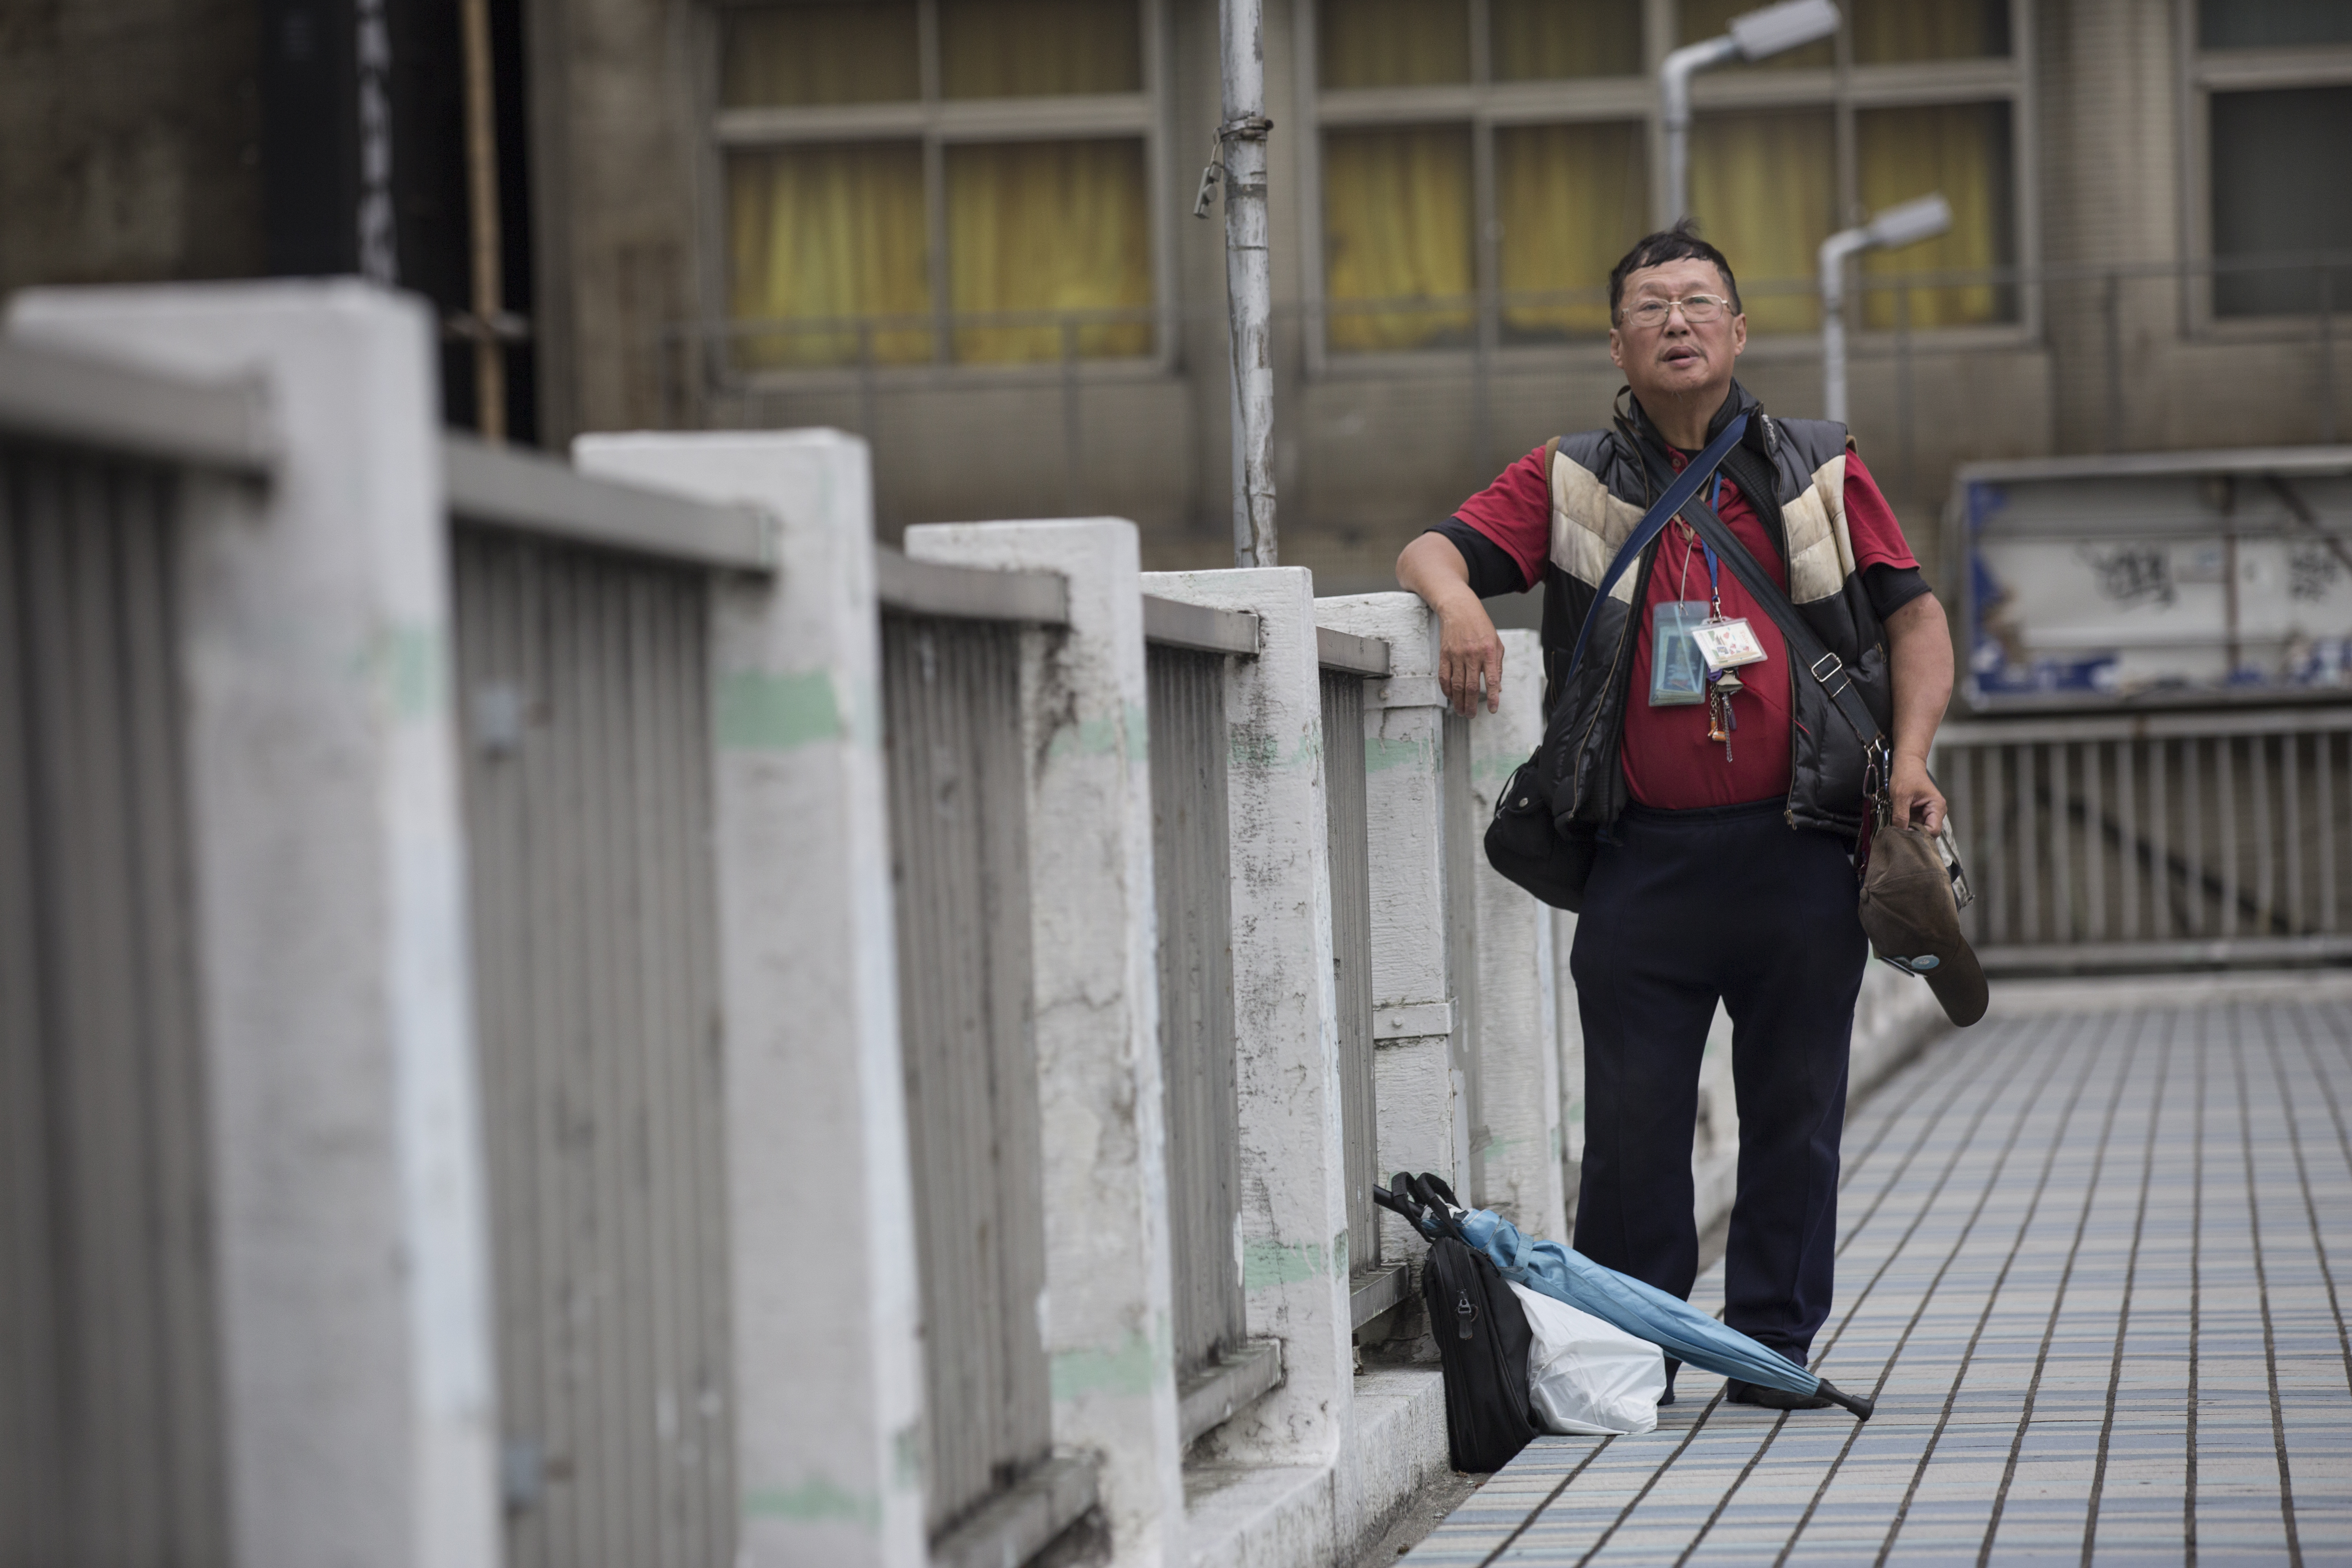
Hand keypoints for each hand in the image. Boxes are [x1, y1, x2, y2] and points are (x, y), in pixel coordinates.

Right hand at [1438, 599, 1503, 714]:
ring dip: (1458, 701)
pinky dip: (1447, 690)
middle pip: (1470, 686)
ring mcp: (1456, 654)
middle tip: (1471, 716)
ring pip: (1456, 685)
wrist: (1459, 608)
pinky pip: (1444, 677)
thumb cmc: (1480, 625)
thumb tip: (1497, 687)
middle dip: (1471, 705)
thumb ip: (1497, 665)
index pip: (1491, 679)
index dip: (1492, 697)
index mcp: (1489, 651)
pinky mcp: (1444, 654)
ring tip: (1461, 711)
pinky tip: (1450, 697)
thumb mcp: (1496, 642)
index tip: (1493, 709)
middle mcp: (1472, 654)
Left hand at [1888, 752, 1944, 833]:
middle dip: (1913, 835)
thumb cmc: (1907, 775)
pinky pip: (1914, 825)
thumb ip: (1900, 816)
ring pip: (1920, 830)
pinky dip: (1906, 827)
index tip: (1904, 836)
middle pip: (1927, 832)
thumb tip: (1899, 833)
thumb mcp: (1901, 796)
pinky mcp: (1920, 813)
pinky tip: (1898, 825)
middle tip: (1898, 836)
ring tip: (1896, 830)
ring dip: (1908, 831)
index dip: (1919, 836)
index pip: (1933, 830)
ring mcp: (1928, 813)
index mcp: (1937, 806)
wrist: (1907, 764)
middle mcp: (1936, 811)